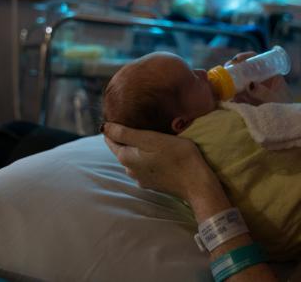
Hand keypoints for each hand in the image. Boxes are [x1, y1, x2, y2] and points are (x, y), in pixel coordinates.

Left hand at [102, 122, 216, 201]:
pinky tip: (160, 152)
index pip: (111, 139)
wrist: (196, 182)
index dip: (114, 127)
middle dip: (128, 137)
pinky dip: (149, 158)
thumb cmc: (176, 155)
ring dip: (139, 148)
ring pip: (135, 158)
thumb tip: (104, 127)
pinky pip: (145, 166)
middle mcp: (130, 170)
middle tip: (140, 122)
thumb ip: (125, 133)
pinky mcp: (153, 183)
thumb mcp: (150, 139)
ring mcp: (141, 179)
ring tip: (152, 136)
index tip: (124, 116)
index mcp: (126, 158)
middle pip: (123, 149)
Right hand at [225, 52, 291, 104]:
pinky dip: (226, 92)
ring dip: (227, 79)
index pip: (256, 60)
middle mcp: (258, 80)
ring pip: (236, 80)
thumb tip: (250, 84)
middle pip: (243, 68)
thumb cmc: (283, 110)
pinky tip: (221, 93)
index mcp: (269, 74)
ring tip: (220, 82)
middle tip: (226, 70)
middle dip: (233, 68)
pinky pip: (233, 93)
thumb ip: (263, 93)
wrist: (283, 127)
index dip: (245, 57)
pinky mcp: (243, 100)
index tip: (236, 60)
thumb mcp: (275, 100)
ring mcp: (250, 90)